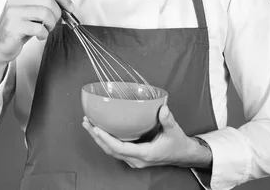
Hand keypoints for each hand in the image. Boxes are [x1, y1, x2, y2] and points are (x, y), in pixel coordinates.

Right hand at [0, 0, 73, 66]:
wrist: (3, 44)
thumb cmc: (21, 26)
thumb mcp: (36, 9)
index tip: (69, 7)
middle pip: (48, 0)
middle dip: (57, 13)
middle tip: (54, 21)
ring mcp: (13, 12)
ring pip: (44, 13)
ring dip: (51, 24)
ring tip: (46, 29)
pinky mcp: (13, 27)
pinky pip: (38, 28)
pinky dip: (44, 33)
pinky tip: (39, 35)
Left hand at [82, 105, 210, 168]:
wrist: (182, 155)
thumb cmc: (177, 143)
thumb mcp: (174, 131)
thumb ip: (168, 120)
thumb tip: (162, 108)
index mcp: (145, 154)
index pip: (120, 149)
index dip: (106, 139)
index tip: (97, 129)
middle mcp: (136, 160)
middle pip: (111, 150)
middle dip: (97, 137)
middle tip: (87, 122)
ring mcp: (134, 160)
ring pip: (111, 151)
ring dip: (99, 139)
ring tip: (89, 125)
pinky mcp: (133, 157)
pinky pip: (116, 150)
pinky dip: (106, 141)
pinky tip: (101, 131)